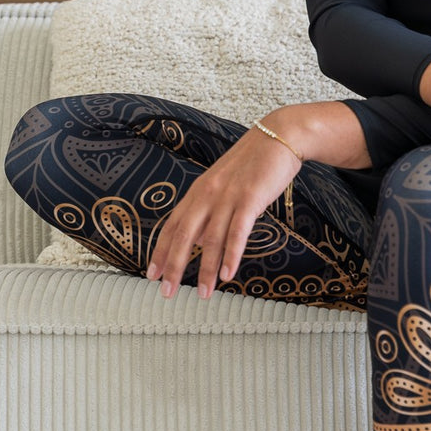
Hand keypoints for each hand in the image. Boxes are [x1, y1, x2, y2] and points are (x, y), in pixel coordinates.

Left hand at [145, 101, 370, 299]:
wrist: (279, 136)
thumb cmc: (254, 162)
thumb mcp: (225, 182)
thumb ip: (212, 206)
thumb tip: (202, 236)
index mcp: (199, 190)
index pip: (172, 225)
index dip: (160, 251)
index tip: (151, 275)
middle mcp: (208, 193)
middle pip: (184, 235)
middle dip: (173, 266)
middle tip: (166, 292)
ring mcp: (228, 195)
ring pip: (210, 238)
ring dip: (205, 270)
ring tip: (204, 294)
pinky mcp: (250, 198)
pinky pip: (237, 231)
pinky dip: (231, 254)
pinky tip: (228, 274)